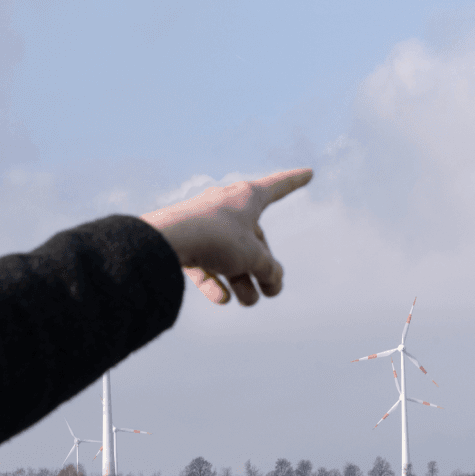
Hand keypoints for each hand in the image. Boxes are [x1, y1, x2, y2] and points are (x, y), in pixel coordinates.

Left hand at [141, 168, 312, 305]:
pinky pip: (205, 263)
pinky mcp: (184, 242)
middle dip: (263, 268)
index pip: (278, 187)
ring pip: (229, 254)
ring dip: (241, 280)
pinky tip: (222, 300)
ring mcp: (203, 223)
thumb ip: (269, 269)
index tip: (309, 173)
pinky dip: (215, 281)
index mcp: (247, 197)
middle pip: (253, 238)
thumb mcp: (254, 256)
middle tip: (272, 292)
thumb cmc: (216, 238)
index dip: (295, 182)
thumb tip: (272, 280)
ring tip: (248, 302)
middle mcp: (226, 206)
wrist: (165, 241)